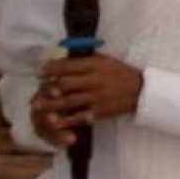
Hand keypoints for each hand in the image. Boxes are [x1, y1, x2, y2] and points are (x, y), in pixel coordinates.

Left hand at [32, 51, 146, 144]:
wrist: (142, 91)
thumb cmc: (122, 73)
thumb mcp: (107, 61)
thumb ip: (87, 59)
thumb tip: (64, 57)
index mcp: (96, 66)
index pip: (69, 66)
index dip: (52, 68)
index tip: (40, 71)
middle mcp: (95, 81)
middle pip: (65, 83)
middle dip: (48, 86)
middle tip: (38, 87)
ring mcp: (97, 97)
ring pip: (68, 101)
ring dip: (50, 103)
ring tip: (37, 105)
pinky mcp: (100, 112)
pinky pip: (79, 116)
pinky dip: (65, 120)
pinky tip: (54, 121)